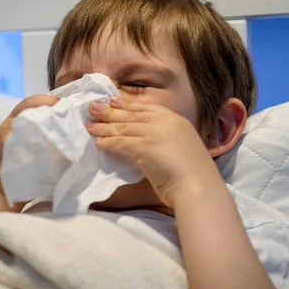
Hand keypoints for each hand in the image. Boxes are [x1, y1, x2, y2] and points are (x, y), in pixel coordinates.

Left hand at [0, 94, 59, 195]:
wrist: (6, 193)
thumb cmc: (17, 177)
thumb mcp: (28, 153)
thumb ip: (38, 136)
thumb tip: (57, 123)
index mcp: (9, 126)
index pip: (28, 104)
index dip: (45, 100)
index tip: (61, 105)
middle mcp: (10, 125)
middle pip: (32, 106)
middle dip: (49, 104)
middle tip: (67, 109)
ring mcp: (14, 131)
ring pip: (34, 114)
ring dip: (49, 112)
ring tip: (65, 116)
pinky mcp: (20, 138)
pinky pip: (34, 123)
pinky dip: (46, 121)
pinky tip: (58, 127)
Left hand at [87, 97, 218, 207]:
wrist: (198, 187)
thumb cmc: (193, 175)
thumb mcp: (183, 148)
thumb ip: (167, 140)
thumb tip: (150, 143)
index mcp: (176, 121)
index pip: (147, 108)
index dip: (128, 105)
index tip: (114, 101)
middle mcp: (166, 123)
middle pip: (132, 115)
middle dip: (110, 111)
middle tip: (93, 107)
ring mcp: (155, 133)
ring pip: (124, 127)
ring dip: (104, 126)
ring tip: (89, 125)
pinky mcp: (144, 147)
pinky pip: (121, 142)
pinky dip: (108, 142)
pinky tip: (98, 143)